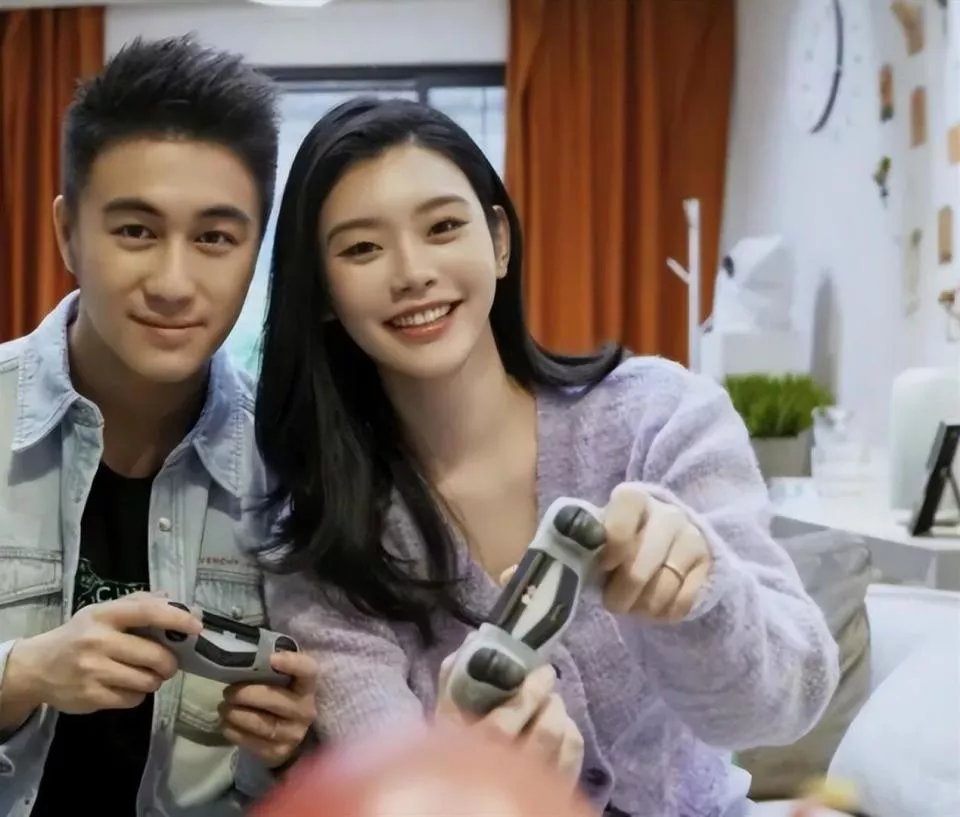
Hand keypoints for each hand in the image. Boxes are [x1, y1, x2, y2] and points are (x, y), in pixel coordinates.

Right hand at [2, 592, 199, 720]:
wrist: (36, 668)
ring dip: (154, 680)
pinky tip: (125, 686)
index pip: (147, 612)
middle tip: (168, 663)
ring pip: (148, 681)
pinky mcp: (90, 697)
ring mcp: (93, 671)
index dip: (177, 619)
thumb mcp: (103, 613)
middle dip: (170, 663)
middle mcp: (98, 641)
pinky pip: (133, 700)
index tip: (197, 627)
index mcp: (104, 615)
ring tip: (145, 674)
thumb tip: (180, 604)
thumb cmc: (79, 636)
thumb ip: (139, 604)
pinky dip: (137, 695)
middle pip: (155, 656)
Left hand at [219, 650, 318, 768]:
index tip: (271, 659)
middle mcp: (305, 710)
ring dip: (237, 715)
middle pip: (275, 700)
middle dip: (246, 695)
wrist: (287, 733)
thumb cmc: (279, 696)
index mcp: (307, 686)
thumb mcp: (281, 680)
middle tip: (227, 692)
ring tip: (223, 707)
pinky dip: (235, 733)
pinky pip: (253, 743)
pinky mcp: (278, 752)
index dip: (292, 663)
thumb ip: (268, 668)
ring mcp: (293, 734)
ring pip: (262, 724)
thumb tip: (239, 654)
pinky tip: (226, 724)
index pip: (308, 671)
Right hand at [436, 659, 583, 784]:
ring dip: (563, 718)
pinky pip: (574, 762)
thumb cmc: (454, 748)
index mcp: (473, 747)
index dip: (531, 694)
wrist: (471, 792)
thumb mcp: (445, 717)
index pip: (506, 723)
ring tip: (553, 706)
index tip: (543, 672)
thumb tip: (473, 640)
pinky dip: (572, 739)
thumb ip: (453, 679)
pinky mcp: (550, 791)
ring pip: (563, 746)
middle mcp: (504, 770)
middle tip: (547, 688)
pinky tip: (562, 731)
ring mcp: (531, 786)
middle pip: (544, 734)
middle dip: (551, 703)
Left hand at [599, 483, 711, 620]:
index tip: (604, 566)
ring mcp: (690, 536)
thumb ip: (586, 543)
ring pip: (662, 589)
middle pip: (639, 569)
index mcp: (632, 499)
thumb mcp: (599, 534)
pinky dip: (663, 613)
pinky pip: (683, 601)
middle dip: (620, 595)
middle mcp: (666, 514)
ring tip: (632, 605)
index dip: (611, 549)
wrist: (662, 538)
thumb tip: (569, 558)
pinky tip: (653, 607)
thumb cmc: (618, 540)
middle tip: (612, 602)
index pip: (621, 523)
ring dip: (641, 608)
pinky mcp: (707, 561)